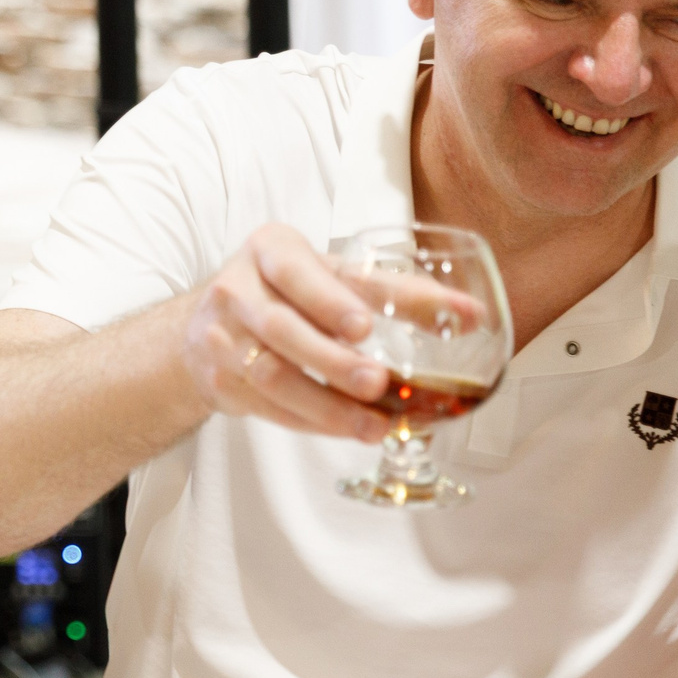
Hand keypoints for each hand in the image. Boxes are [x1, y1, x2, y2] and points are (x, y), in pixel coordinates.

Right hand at [180, 223, 395, 441]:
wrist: (208, 320)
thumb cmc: (288, 290)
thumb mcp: (331, 275)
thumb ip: (393, 292)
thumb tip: (469, 317)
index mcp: (269, 249)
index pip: (299, 272)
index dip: (330, 301)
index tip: (365, 327)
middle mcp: (237, 288)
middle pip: (280, 328)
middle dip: (331, 360)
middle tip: (378, 383)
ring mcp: (221, 337)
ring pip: (270, 375)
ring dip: (326, 404)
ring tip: (374, 425)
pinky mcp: (218, 380)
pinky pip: (266, 406)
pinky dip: (311, 422)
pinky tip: (347, 429)